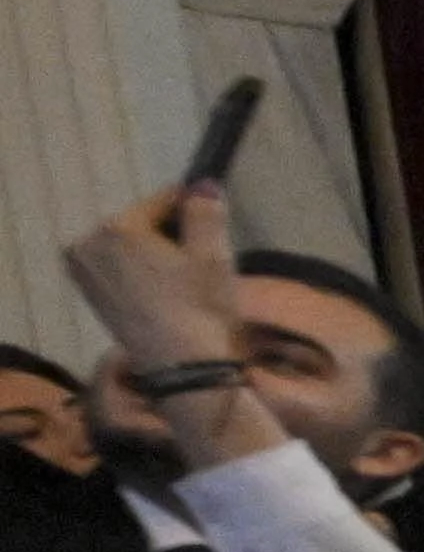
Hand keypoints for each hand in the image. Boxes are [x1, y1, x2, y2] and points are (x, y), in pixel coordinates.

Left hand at [69, 185, 245, 413]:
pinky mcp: (87, 293)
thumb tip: (201, 184)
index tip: (213, 225)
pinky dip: (138, 272)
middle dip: (169, 234)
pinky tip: (163, 292)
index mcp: (118, 227)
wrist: (183, 367)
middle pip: (140, 223)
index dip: (192, 210)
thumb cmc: (201, 308)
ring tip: (183, 280)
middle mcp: (89, 242)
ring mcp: (82, 270)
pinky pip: (116, 266)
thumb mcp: (213, 255)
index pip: (162, 201)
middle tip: (200, 261)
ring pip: (127, 246)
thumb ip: (205, 212)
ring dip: (153, 254)